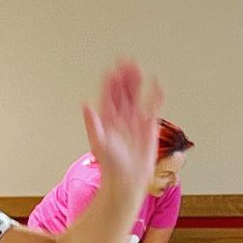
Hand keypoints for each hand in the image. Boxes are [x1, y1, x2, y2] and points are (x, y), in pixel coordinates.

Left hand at [82, 61, 161, 193]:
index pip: (108, 96)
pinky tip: (157, 85)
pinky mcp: (148, 127)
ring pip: (136, 96)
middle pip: (123, 92)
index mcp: (107, 120)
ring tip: (137, 68)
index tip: (113, 69)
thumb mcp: (99, 144)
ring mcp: (134, 121)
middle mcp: (120, 118)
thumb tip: (85, 105)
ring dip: (137, 82)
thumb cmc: (111, 166)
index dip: (110, 82)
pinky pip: (152, 107)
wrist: (127, 180)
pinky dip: (155, 96)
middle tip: (127, 61)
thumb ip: (93, 124)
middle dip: (124, 77)